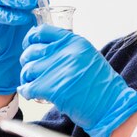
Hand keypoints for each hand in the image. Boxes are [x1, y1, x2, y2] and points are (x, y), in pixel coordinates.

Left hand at [18, 25, 136, 136]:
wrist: (111, 105)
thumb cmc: (101, 85)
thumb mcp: (88, 56)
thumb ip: (69, 50)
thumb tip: (45, 50)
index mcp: (74, 41)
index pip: (41, 31)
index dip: (30, 39)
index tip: (28, 45)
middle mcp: (65, 52)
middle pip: (31, 51)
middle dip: (26, 61)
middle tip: (29, 70)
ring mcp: (57, 69)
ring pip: (28, 69)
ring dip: (25, 78)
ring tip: (30, 83)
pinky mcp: (51, 88)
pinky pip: (28, 87)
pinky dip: (25, 92)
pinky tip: (29, 94)